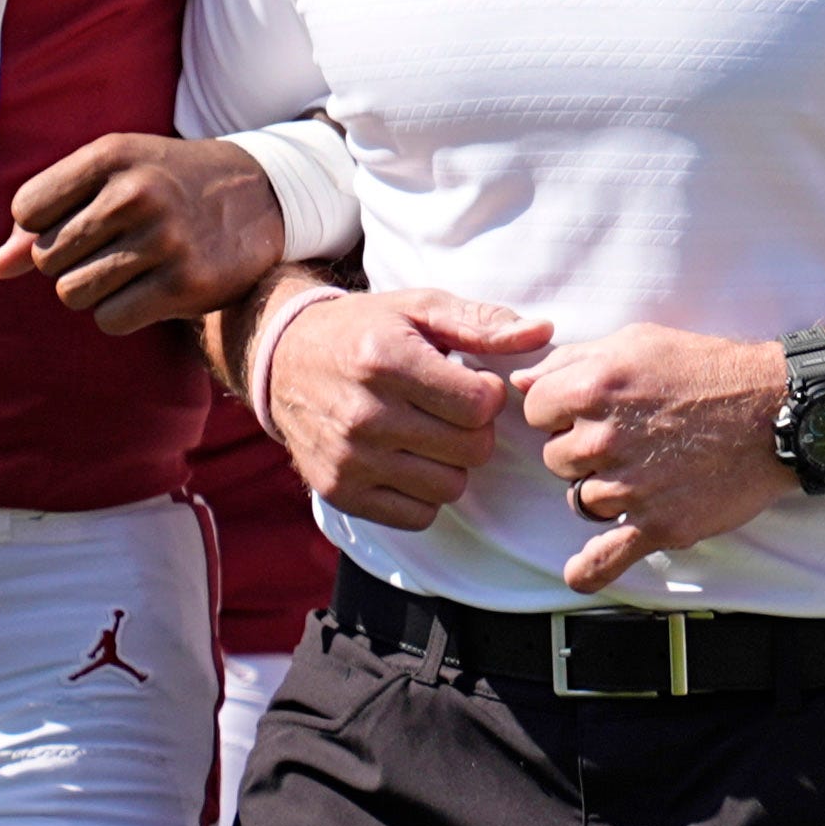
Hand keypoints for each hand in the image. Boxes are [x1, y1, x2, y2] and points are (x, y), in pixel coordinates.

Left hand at [0, 133, 285, 332]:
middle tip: (116, 244)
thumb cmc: (166, 184)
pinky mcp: (187, 284)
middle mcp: (139, 193)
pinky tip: (151, 289)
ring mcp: (165, 240)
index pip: (27, 209)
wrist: (261, 195)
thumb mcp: (111, 177)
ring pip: (72, 293)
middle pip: (46, 257)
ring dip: (93, 290)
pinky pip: (109, 320)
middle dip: (70, 260)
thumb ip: (46, 216)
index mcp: (113, 155)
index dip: (44, 224)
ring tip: (132, 267)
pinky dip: (121, 312)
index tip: (82, 218)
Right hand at [258, 285, 547, 534]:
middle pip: (471, 449)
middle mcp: (364, 415)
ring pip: (450, 486)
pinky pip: (417, 516)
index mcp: (386, 361)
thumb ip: (482, 323)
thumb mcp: (419, 309)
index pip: (480, 405)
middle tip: (452, 411)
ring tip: (429, 434)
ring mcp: (349, 459)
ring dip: (451, 463)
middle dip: (475, 430)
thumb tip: (541, 333)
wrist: (283, 361)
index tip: (471, 382)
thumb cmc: (364, 330)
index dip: (489, 394)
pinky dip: (424, 494)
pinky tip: (409, 461)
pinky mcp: (339, 492)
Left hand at [521, 325, 798, 593]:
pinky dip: (590, 569)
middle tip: (631, 437)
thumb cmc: (711, 370)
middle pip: (556, 458)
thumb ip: (573, 360)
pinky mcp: (659, 524)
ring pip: (581, 501)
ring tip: (647, 470)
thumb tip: (522, 383)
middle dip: (584, 450)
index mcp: (594, 388)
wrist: (778, 410)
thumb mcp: (640, 342)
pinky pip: (607, 558)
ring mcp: (631, 487)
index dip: (561, 410)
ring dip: (603, 490)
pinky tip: (580, 572)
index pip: (536, 411)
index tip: (589, 411)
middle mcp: (606, 439)